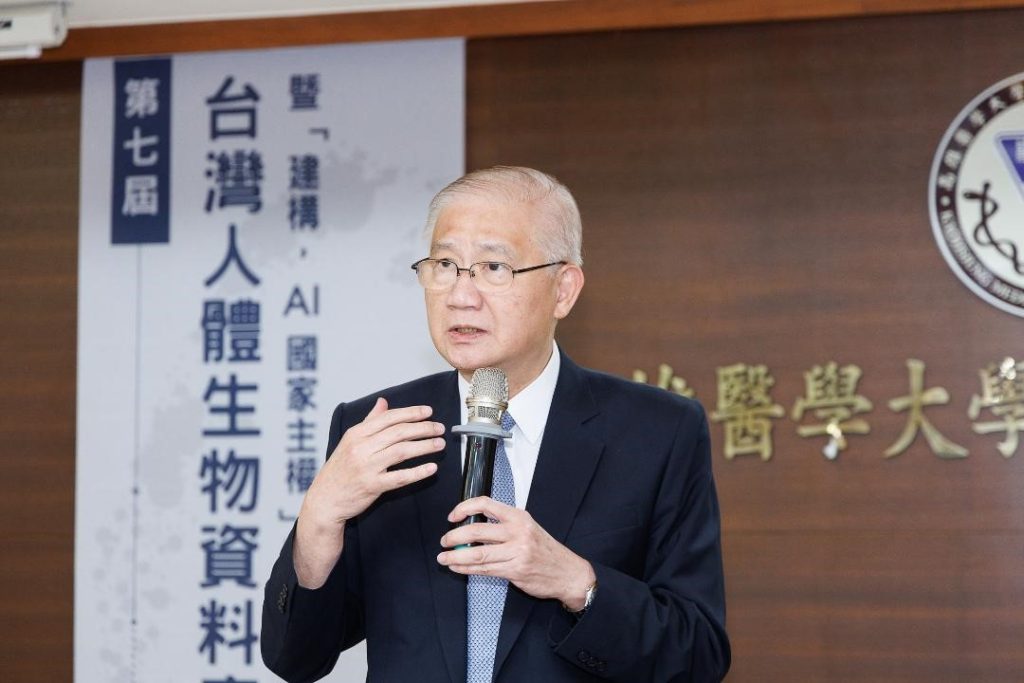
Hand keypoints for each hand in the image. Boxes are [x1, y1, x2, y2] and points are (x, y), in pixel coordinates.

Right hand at [294, 397, 444, 586]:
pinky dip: (418, 472)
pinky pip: (400, 477)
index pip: (389, 418)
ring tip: (439, 444)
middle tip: (439, 428)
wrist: (325, 499)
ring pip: (402, 452)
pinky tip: (431, 468)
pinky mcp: (372, 486)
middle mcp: (361, 448)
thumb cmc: (339, 469)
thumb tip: (383, 402)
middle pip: (398, 432)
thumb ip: (370, 421)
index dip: (411, 413)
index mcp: (356, 434)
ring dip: (424, 446)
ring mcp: (367, 467)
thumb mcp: (350, 441)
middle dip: (423, 428)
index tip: (429, 412)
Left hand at [437, 497, 595, 610]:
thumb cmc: (545, 550)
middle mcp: (518, 532)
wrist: (568, 572)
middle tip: (445, 540)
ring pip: (477, 554)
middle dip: (455, 536)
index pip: (486, 504)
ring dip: (455, 556)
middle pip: (477, 531)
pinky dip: (466, 569)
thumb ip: (503, 526)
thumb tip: (470, 527)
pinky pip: (484, 570)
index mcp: (519, 517)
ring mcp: (516, 552)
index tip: (452, 516)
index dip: (464, 507)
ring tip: (443, 557)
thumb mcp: (528, 528)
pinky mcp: (514, 571)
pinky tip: (457, 567)